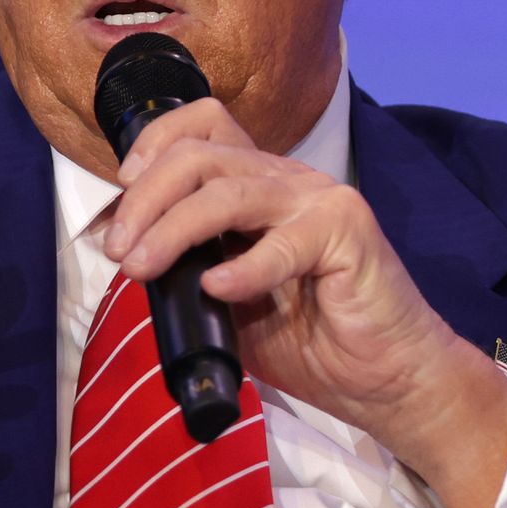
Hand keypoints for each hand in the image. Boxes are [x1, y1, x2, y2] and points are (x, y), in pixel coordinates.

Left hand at [101, 98, 506, 507]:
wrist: (387, 381)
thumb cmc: (312, 341)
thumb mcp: (229, 300)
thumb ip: (189, 267)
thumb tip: (132, 257)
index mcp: (259, 184)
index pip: (202, 126)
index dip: (154, 144)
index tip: (121, 191)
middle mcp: (287, 180)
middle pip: (199, 155)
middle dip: (145, 198)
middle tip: (119, 249)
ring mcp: (320, 201)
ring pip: (227, 193)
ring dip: (172, 229)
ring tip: (141, 267)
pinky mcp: (347, 233)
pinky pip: (282, 244)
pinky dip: (242, 267)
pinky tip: (217, 289)